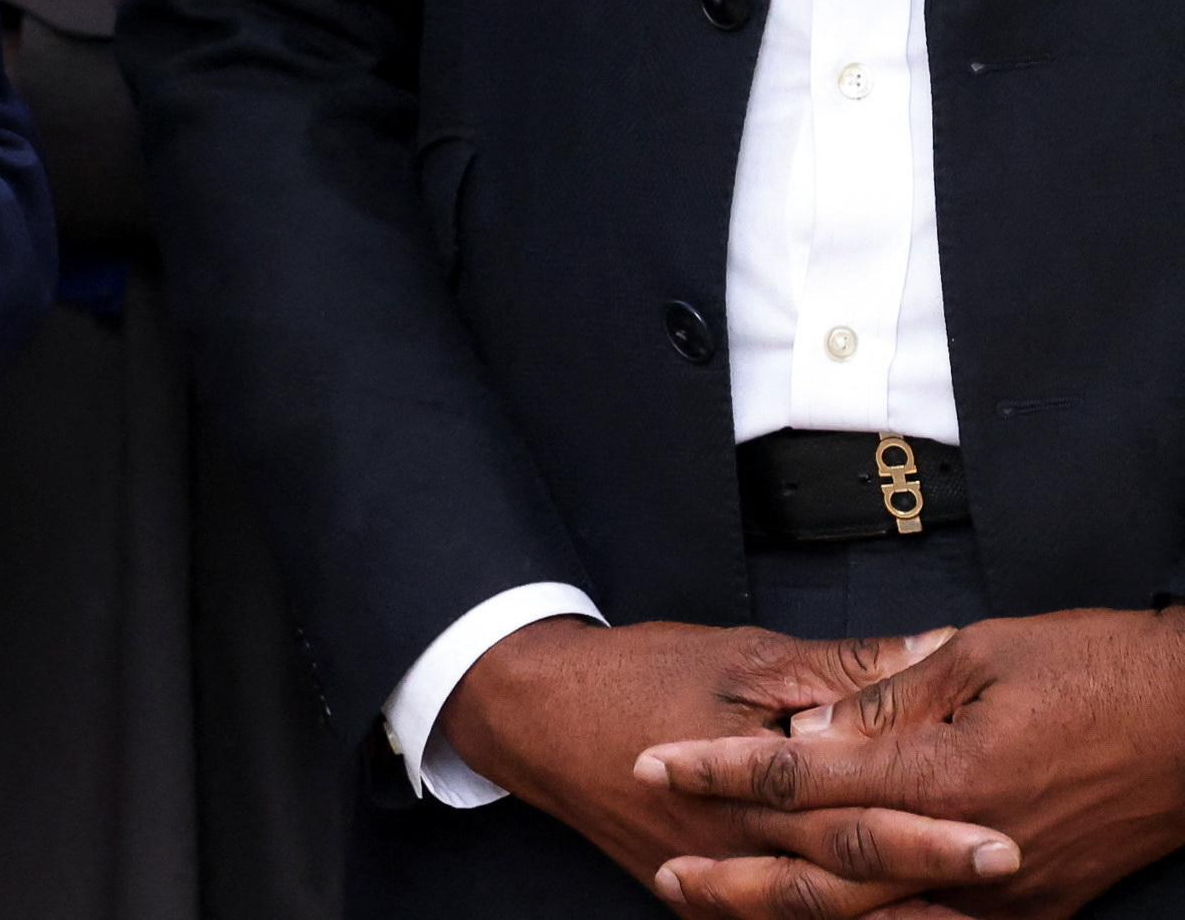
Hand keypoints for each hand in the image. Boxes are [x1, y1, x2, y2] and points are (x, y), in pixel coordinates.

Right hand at [441, 618, 1006, 914]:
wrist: (536, 715)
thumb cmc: (637, 674)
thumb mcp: (742, 655)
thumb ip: (841, 668)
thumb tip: (931, 651)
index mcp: (747, 782)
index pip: (854, 815)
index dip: (930, 827)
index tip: (1002, 830)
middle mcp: (737, 844)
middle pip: (849, 878)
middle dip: (932, 879)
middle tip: (1008, 868)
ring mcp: (716, 877)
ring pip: (818, 914)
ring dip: (894, 919)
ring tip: (968, 919)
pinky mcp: (700, 890)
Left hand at [640, 609, 1184, 918]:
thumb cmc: (1099, 669)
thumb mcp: (979, 654)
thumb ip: (885, 698)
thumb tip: (806, 730)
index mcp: (952, 771)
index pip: (806, 775)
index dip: (722, 771)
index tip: (658, 763)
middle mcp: (973, 847)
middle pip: (828, 877)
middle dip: (736, 876)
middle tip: (665, 868)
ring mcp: (1010, 894)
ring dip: (791, 917)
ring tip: (717, 907)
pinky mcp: (1040, 911)